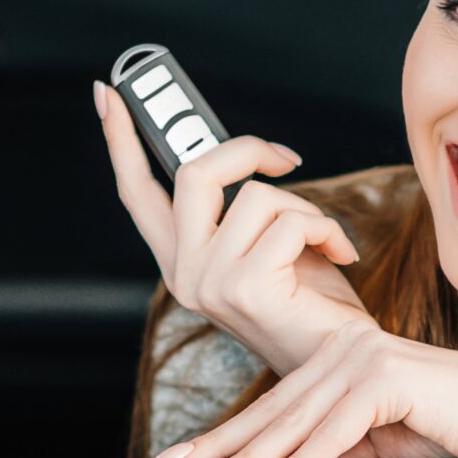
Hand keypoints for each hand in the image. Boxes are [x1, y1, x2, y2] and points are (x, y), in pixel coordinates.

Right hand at [95, 79, 372, 374]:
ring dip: (307, 210)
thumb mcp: (266, 244)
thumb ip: (239, 209)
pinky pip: (291, 220)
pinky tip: (340, 256)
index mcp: (181, 261)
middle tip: (287, 159)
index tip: (110, 93)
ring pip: (256, 196)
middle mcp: (183, 274)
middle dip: (249, 150)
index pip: (137, 192)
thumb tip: (242, 155)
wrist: (347, 365)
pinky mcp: (245, 288)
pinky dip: (328, 230)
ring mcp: (209, 284)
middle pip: (194, 172)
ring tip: (324, 243)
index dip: (121, 139)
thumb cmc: (313, 304)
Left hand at [154, 320, 457, 457]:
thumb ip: (335, 447)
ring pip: (296, 422)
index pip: (276, 402)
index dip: (230, 433)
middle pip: (275, 409)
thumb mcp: (383, 441)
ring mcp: (367, 359)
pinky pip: (335, 434)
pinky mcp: (389, 380)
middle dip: (224, 446)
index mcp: (344, 355)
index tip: (190, 457)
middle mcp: (348, 348)